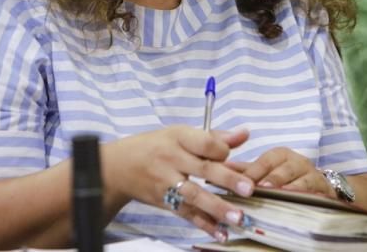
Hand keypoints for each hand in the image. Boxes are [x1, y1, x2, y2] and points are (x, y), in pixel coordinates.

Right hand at [101, 126, 254, 241]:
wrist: (117, 167)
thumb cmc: (155, 147)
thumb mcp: (180, 134)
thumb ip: (214, 137)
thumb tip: (244, 134)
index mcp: (178, 137)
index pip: (204, 142)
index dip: (222, 150)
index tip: (234, 156)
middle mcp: (172, 159)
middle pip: (202, 169)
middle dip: (227, 179)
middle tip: (248, 189)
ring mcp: (166, 182)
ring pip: (194, 195)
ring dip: (217, 207)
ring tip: (237, 217)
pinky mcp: (164, 201)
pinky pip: (186, 214)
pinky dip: (203, 224)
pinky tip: (220, 232)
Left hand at [228, 147, 334, 198]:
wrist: (319, 184)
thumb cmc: (287, 176)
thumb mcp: (268, 169)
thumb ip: (246, 170)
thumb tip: (221, 168)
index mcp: (280, 155)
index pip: (265, 161)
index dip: (253, 172)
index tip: (239, 182)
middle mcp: (296, 161)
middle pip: (282, 169)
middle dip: (271, 179)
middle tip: (259, 188)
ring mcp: (310, 174)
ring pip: (298, 181)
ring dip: (287, 188)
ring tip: (276, 195)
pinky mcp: (322, 187)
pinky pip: (313, 191)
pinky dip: (304, 196)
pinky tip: (295, 202)